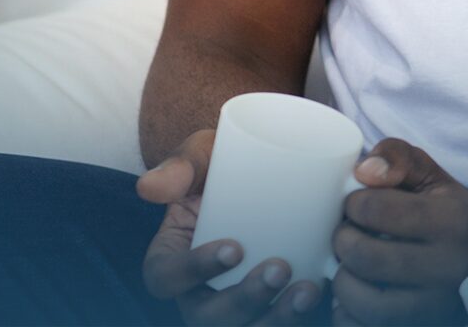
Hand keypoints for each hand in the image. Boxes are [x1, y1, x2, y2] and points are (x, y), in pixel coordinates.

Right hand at [137, 128, 328, 324]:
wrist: (275, 173)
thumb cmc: (229, 166)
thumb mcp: (204, 157)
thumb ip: (182, 166)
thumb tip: (148, 188)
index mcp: (170, 258)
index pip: (165, 278)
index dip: (194, 271)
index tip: (234, 249)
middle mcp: (196, 292)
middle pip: (207, 316)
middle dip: (244, 300)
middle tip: (279, 269)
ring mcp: (232, 308)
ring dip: (274, 320)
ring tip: (306, 292)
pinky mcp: (266, 312)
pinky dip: (294, 322)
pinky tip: (319, 301)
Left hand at [328, 138, 467, 325]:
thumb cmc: (446, 215)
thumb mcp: (431, 175)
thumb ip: (397, 156)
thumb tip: (363, 172)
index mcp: (450, 221)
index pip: (376, 209)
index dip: (353, 203)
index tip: (357, 205)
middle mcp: (446, 267)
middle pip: (366, 257)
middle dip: (342, 240)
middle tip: (346, 234)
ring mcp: (433, 305)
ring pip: (363, 302)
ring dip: (342, 279)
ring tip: (348, 264)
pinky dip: (347, 313)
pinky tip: (355, 293)